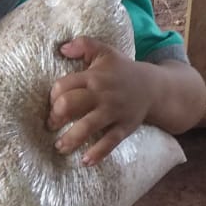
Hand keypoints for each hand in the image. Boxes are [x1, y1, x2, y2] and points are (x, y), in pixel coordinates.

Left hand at [47, 36, 153, 165]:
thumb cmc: (122, 70)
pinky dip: (98, 153)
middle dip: (56, 117)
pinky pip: (110, 142)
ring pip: (87, 126)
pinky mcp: (124, 127)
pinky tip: (85, 161)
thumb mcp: (105, 51)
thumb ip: (83, 44)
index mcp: (94, 76)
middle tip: (50, 124)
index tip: (51, 104)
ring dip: (70, 139)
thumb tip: (62, 48)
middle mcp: (102, 94)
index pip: (64, 85)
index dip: (53, 96)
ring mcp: (114, 112)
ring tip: (59, 146)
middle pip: (71, 105)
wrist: (154, 87)